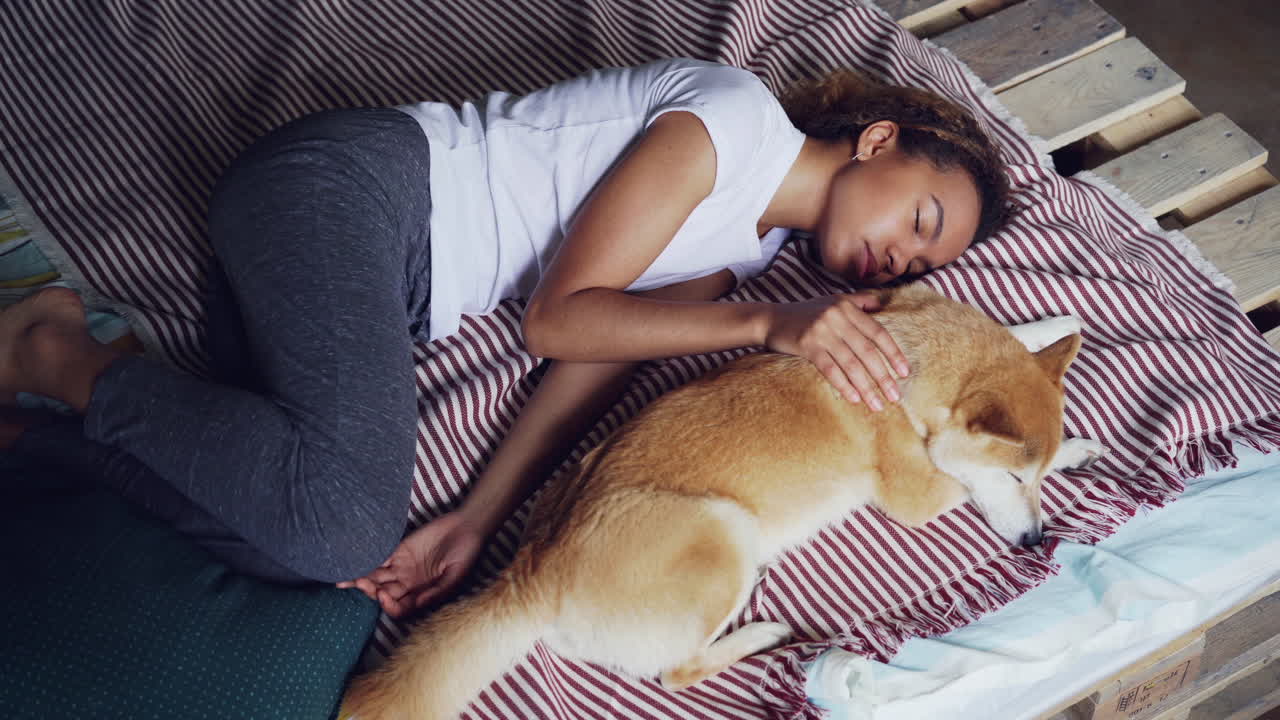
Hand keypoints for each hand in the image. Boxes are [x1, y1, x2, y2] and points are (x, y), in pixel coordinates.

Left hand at [336, 510, 485, 618]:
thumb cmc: (466, 554)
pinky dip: (369, 560)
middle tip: (359, 584)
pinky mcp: (400, 548)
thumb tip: (417, 605)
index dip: (388, 605)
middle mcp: (409, 582)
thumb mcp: (455, 576)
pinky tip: (356, 561)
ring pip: (378, 576)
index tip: (383, 595)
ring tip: (345, 580)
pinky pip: (381, 556)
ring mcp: (403, 566)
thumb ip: (436, 592)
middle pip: (383, 592)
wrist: (468, 527)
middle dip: (369, 591)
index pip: (398, 607)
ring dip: (362, 579)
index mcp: (422, 594)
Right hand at [763, 292, 908, 408]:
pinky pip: (830, 369)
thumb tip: (882, 305)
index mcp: (848, 308)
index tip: (905, 372)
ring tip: (877, 405)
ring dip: (866, 386)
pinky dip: (843, 385)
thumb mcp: (833, 301)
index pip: (878, 333)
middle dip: (883, 376)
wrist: (771, 319)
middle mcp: (837, 318)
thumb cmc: (805, 313)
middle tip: (895, 396)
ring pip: (851, 363)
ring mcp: (822, 332)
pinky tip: (854, 398)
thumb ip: (858, 302)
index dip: (893, 353)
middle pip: (868, 351)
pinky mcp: (807, 345)